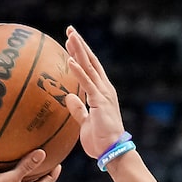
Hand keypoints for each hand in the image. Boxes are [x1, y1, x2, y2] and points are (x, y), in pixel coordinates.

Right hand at [0, 147, 60, 181]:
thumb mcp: (9, 180)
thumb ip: (25, 167)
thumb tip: (43, 153)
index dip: (51, 176)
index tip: (59, 163)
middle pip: (29, 178)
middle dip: (38, 166)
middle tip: (48, 152)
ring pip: (14, 171)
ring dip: (21, 160)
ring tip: (28, 145)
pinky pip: (0, 165)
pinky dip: (5, 156)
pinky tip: (5, 144)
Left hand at [62, 25, 126, 161]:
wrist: (112, 151)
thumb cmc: (100, 141)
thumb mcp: (86, 123)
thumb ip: (78, 109)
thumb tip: (69, 96)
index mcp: (101, 92)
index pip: (90, 68)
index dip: (80, 54)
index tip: (70, 42)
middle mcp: (104, 88)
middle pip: (90, 61)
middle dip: (80, 45)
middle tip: (70, 30)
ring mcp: (103, 93)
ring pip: (89, 67)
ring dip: (78, 51)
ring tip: (69, 36)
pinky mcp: (100, 101)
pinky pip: (87, 83)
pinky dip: (79, 71)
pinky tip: (70, 60)